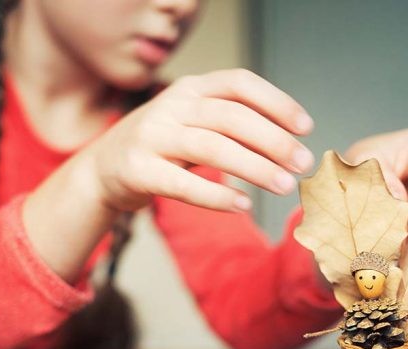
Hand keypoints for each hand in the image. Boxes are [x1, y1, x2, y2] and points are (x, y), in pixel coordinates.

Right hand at [79, 69, 314, 212]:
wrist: (101, 169)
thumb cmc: (161, 147)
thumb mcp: (193, 122)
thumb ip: (230, 124)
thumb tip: (287, 141)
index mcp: (190, 89)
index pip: (240, 84)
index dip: (277, 103)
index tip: (306, 128)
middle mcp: (171, 106)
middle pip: (232, 118)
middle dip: (274, 140)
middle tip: (303, 164)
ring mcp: (152, 136)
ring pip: (212, 148)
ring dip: (255, 168)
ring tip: (284, 186)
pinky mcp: (138, 170)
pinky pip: (183, 184)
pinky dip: (217, 196)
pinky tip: (244, 205)